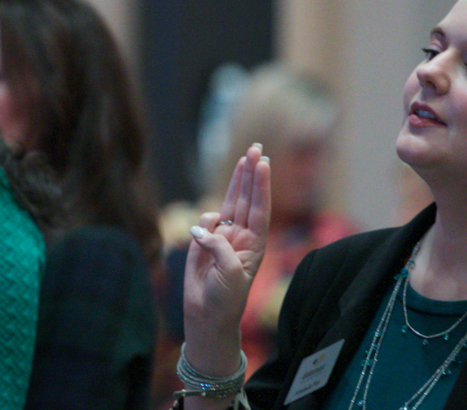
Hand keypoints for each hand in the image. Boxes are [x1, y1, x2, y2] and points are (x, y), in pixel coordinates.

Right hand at [180, 144, 270, 377]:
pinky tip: (204, 231)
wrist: (207, 317)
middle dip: (252, 174)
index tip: (263, 162)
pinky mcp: (203, 242)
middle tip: (256, 148)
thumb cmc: (226, 299)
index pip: (259, 208)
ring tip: (244, 159)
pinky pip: (205, 222)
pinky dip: (205, 219)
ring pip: (230, 203)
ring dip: (236, 181)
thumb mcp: (230, 273)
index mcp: (255, 244)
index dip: (260, 185)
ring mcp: (223, 238)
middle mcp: (241, 237)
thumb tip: (204, 228)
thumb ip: (219, 246)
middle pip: (247, 198)